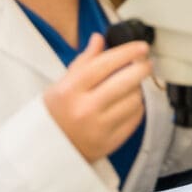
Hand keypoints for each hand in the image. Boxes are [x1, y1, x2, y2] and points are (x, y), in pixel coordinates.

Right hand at [43, 33, 150, 161]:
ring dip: (138, 88)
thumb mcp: (60, 84)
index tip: (140, 47)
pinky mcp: (110, 142)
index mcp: (69, 91)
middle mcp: (84, 109)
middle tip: (146, 62)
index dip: (127, 52)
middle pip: (125, 81)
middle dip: (142, 67)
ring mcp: (98, 128)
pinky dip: (137, 107)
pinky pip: (135, 118)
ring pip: (134, 99)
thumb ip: (83, 61)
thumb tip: (99, 39)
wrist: (46, 152)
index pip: (105, 64)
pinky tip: (130, 102)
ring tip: (132, 85)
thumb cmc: (54, 114)